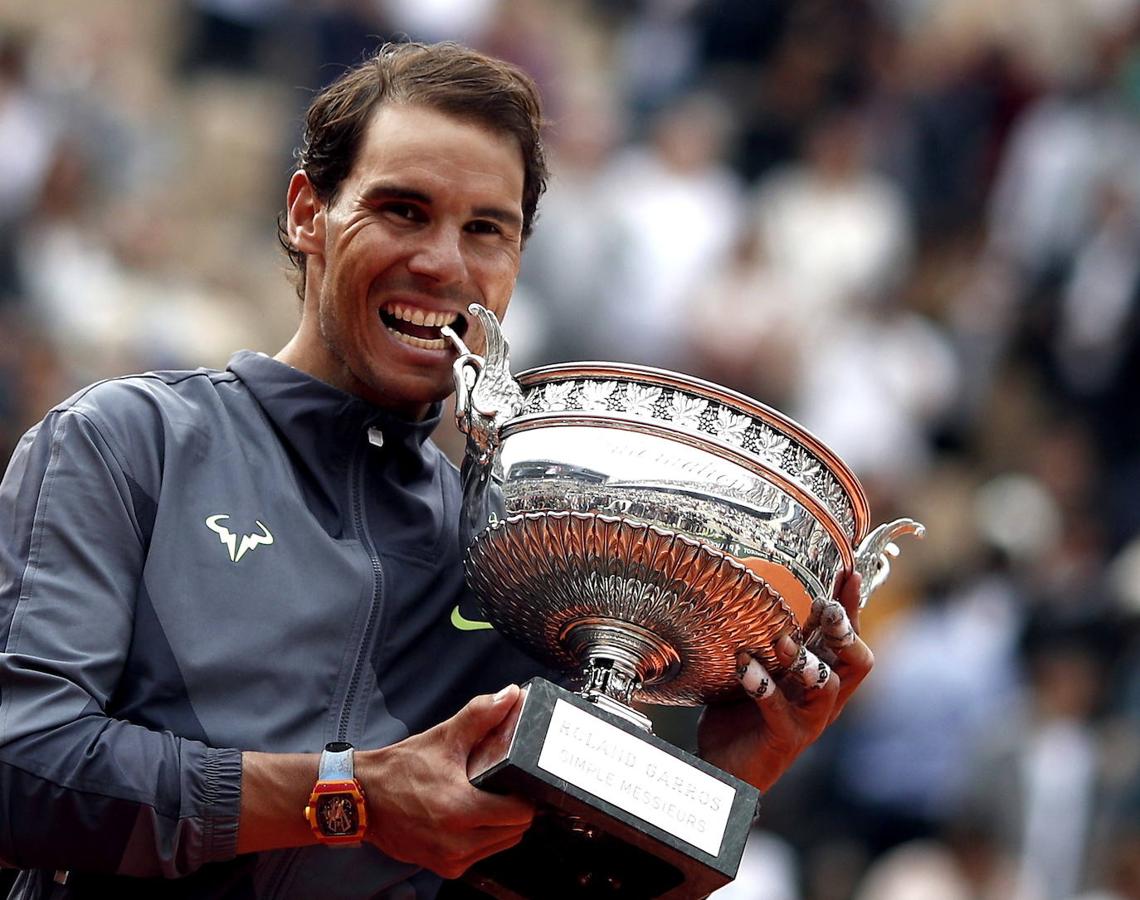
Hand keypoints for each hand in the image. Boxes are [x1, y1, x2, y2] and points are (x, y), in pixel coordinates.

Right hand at [357, 685, 533, 877]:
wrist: (362, 797)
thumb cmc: (400, 769)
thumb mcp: (444, 737)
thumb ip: (481, 716)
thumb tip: (510, 695)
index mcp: (461, 809)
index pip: (521, 813)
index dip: (525, 794)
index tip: (517, 780)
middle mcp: (458, 841)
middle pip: (515, 831)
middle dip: (515, 809)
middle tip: (503, 788)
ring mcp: (450, 859)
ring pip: (500, 845)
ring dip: (501, 826)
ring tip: (488, 801)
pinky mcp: (443, 867)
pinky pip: (480, 855)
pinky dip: (483, 839)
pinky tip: (472, 818)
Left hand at [696, 572, 872, 791]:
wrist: (726, 769)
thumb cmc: (742, 714)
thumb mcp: (760, 669)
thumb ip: (768, 641)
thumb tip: (760, 593)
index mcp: (820, 678)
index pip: (848, 638)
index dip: (853, 607)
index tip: (850, 573)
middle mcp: (823, 700)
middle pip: (858, 661)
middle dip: (845, 631)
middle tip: (827, 608)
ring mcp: (808, 720)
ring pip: (829, 686)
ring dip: (806, 660)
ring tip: (781, 640)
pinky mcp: (785, 738)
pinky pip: (780, 709)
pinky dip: (763, 685)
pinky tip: (744, 667)